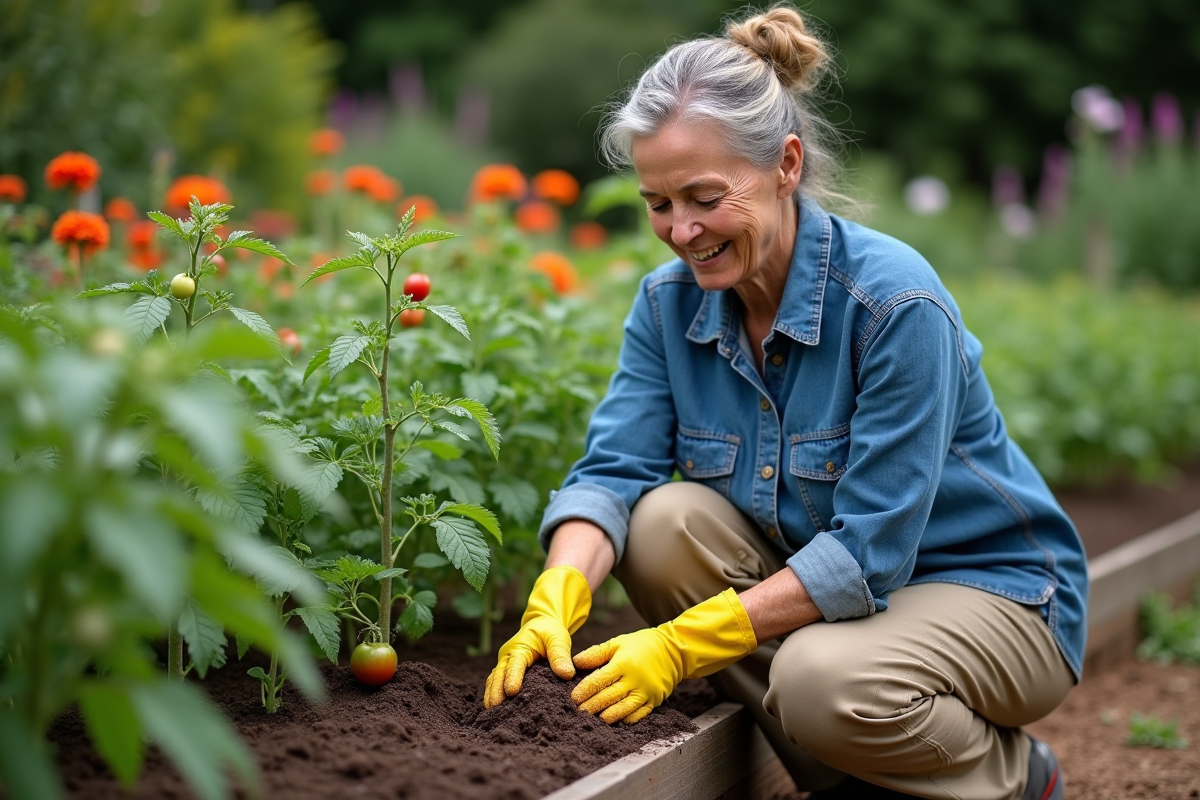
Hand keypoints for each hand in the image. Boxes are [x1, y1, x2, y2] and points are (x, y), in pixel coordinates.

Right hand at [483, 565, 590, 708]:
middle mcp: (508, 656)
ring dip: (492, 695)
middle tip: (495, 708)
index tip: (511, 691)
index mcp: (519, 647)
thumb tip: (567, 675)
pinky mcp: (506, 672)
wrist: (542, 625)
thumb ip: (560, 655)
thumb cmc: (550, 631)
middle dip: (496, 691)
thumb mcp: (558, 638)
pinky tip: (495, 710)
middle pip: (499, 674)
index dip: (512, 677)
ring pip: (494, 680)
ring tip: (492, 713)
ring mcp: (504, 664)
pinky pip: (496, 683)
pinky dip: (494, 694)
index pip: (515, 664)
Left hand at [571, 588, 756, 723]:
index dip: (584, 691)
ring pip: (622, 709)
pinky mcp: (655, 701)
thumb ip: (597, 653)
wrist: (674, 651)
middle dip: (591, 706)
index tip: (573, 698)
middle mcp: (635, 680)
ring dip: (606, 716)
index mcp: (624, 663)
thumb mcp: (618, 642)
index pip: (599, 680)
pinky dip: (625, 719)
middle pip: (608, 697)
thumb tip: (576, 662)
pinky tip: (615, 721)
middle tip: (578, 712)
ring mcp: (646, 692)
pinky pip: (638, 715)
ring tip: (594, 719)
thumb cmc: (642, 645)